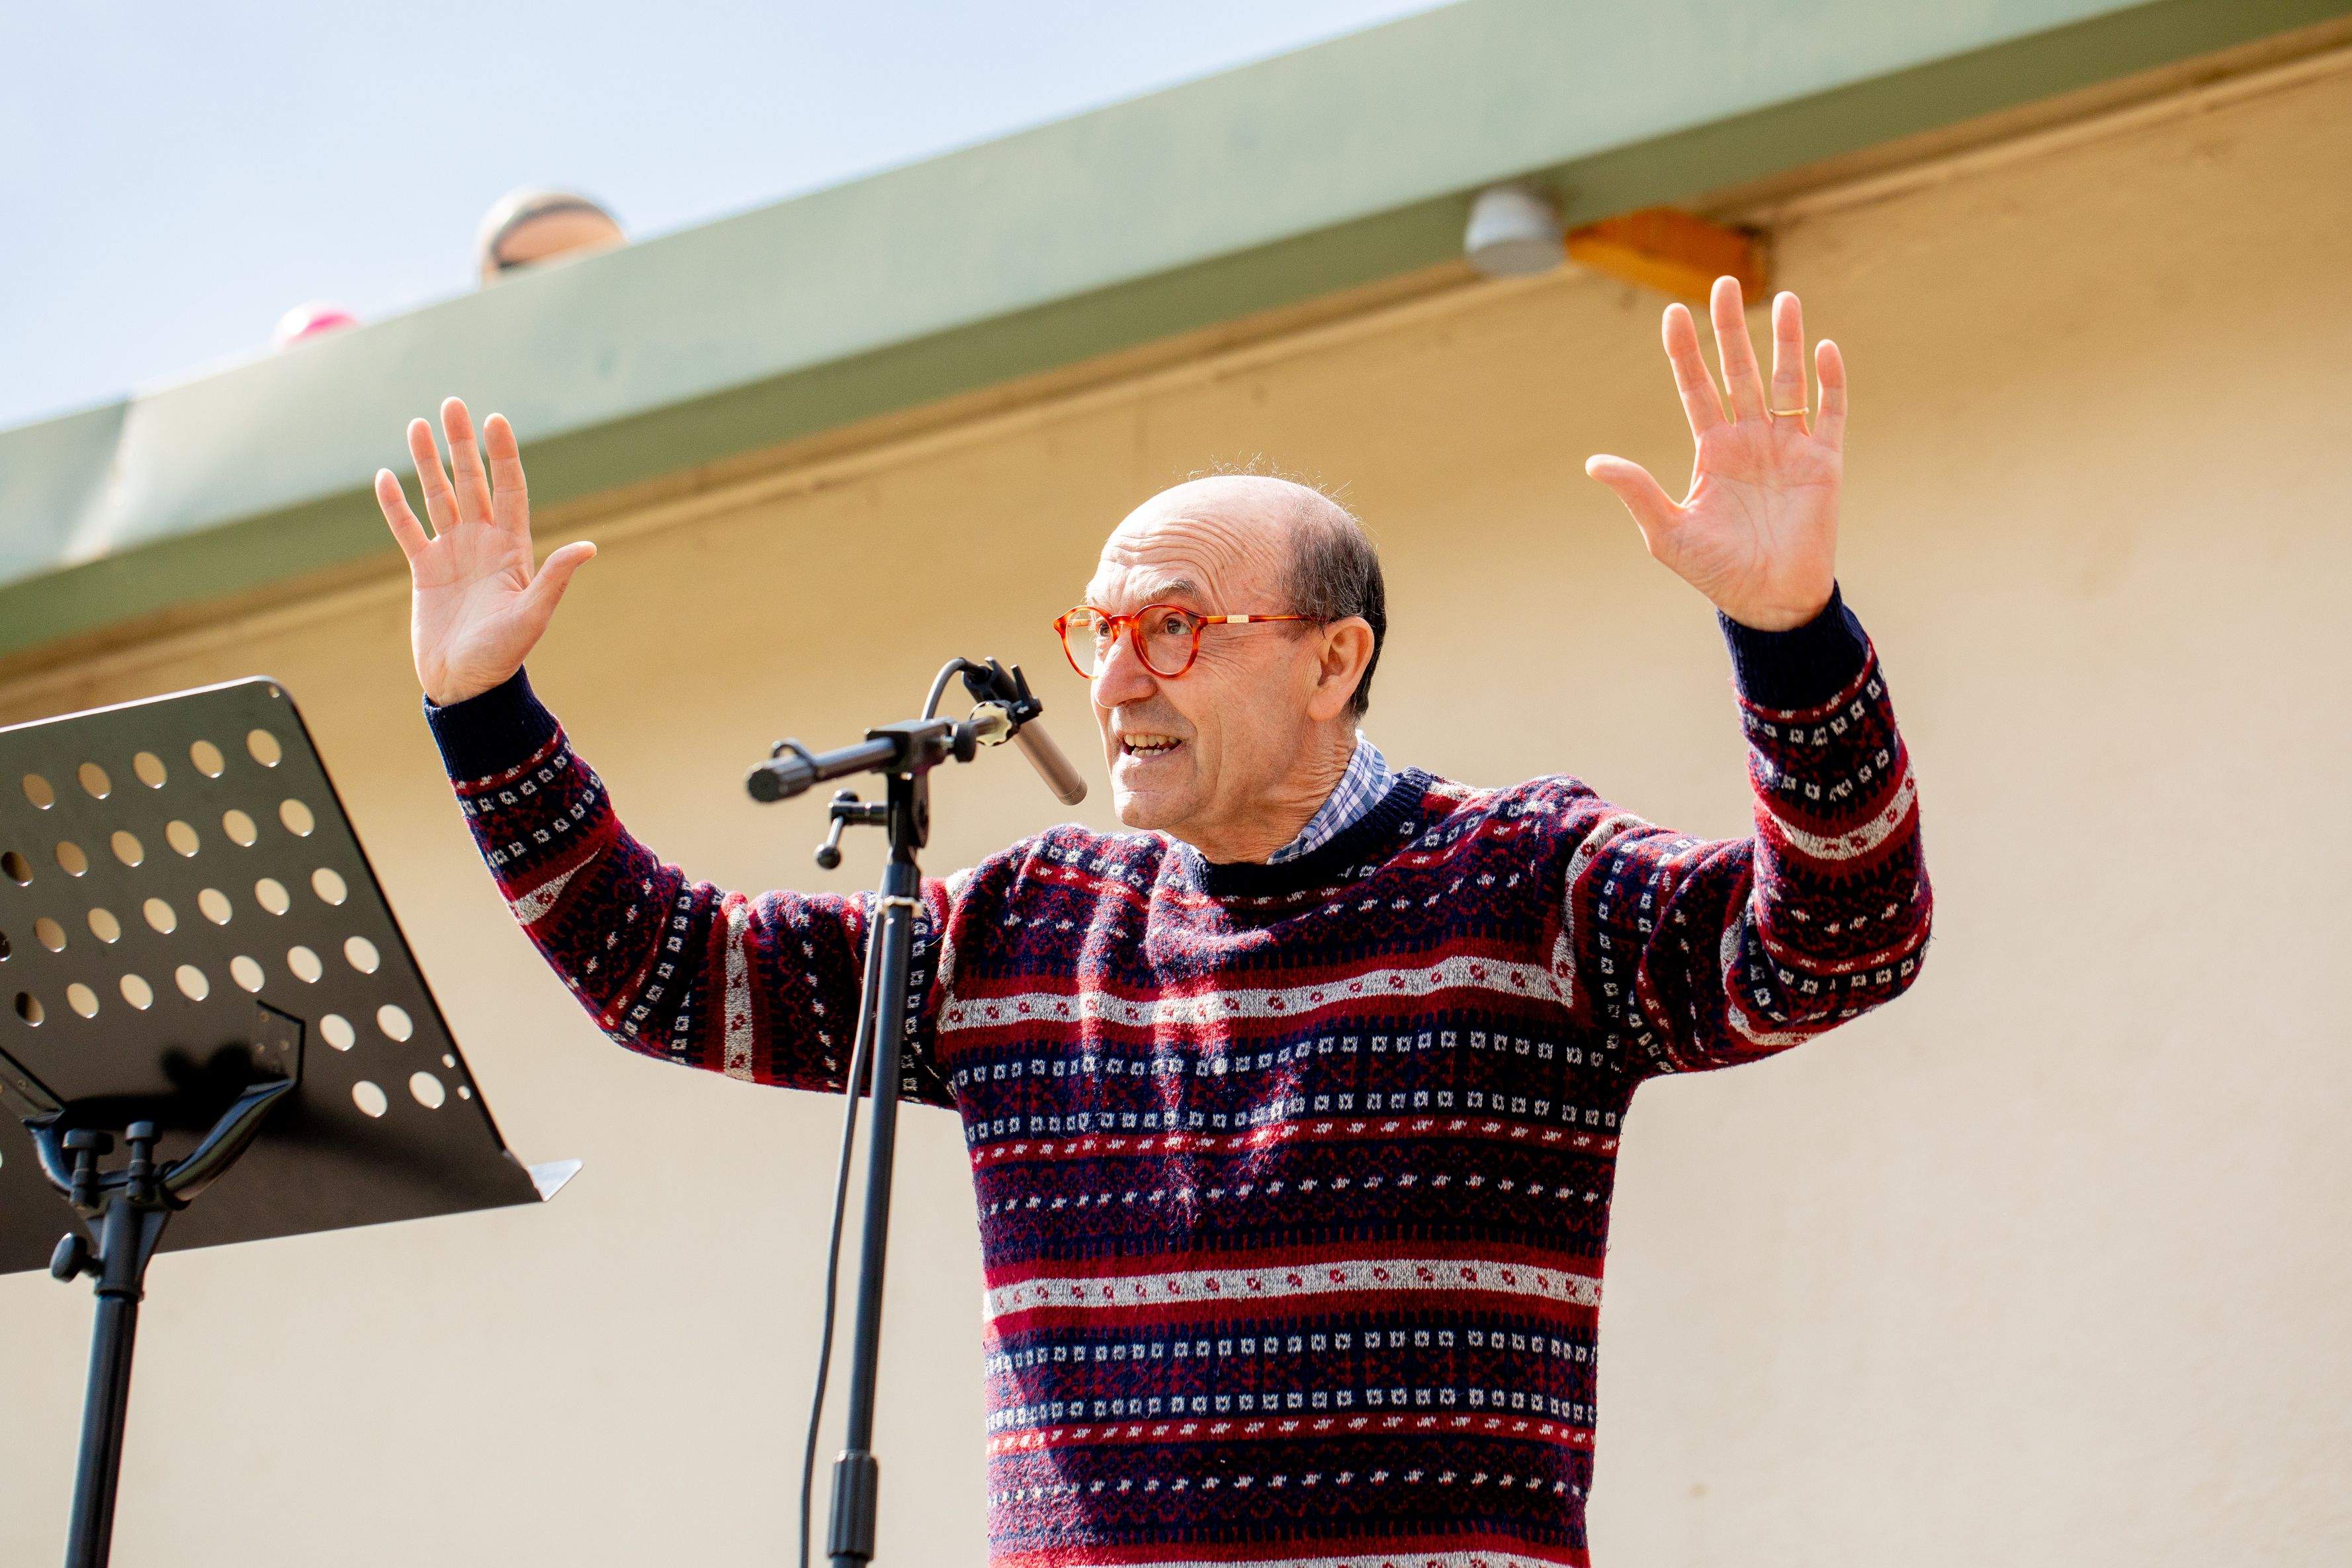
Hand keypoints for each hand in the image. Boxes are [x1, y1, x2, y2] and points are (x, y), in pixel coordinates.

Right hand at [374, 398, 595, 705]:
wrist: (465, 686)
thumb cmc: (503, 655)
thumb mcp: (532, 615)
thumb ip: (554, 578)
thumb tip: (589, 546)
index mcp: (513, 550)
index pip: (508, 490)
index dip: (502, 455)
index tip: (494, 419)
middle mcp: (483, 544)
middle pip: (472, 482)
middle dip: (462, 444)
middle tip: (452, 404)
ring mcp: (452, 554)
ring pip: (438, 496)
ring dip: (427, 462)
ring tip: (417, 424)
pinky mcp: (424, 570)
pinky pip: (407, 529)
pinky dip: (395, 505)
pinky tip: (385, 476)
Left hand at [1585, 276, 1844, 630]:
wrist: (1769, 602)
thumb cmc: (1716, 572)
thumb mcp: (1666, 532)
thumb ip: (1637, 492)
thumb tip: (1594, 462)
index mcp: (1713, 450)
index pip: (1695, 388)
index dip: (1685, 352)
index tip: (1673, 313)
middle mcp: (1750, 439)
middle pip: (1739, 371)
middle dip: (1730, 329)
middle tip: (1723, 282)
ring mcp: (1789, 447)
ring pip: (1787, 380)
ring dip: (1785, 341)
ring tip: (1783, 297)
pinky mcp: (1824, 462)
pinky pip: (1830, 412)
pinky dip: (1829, 381)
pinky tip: (1824, 349)